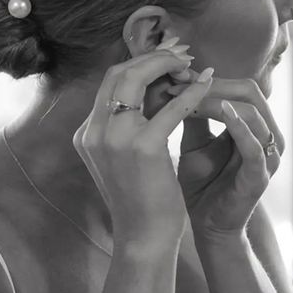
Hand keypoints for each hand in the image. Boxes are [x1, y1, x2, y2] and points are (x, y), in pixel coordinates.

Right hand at [72, 50, 214, 248]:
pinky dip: (190, 92)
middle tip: (180, 54)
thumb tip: (161, 85)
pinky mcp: (142, 146)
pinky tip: (206, 86)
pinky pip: (171, 107)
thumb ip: (136, 122)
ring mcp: (115, 138)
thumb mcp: (128, 156)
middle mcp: (94, 131)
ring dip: (167, 67)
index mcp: (87, 134)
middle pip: (118, 73)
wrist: (143, 238)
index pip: (110, 83)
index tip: (165, 61)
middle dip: (151, 58)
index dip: (138, 65)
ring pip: (137, 79)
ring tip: (191, 65)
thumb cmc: (142, 199)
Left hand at [162, 69, 284, 239]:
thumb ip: (190, 113)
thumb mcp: (193, 141)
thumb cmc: (202, 183)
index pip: (238, 86)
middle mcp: (267, 135)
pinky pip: (255, 147)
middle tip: (180, 82)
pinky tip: (220, 112)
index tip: (176, 75)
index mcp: (253, 124)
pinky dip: (239, 127)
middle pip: (250, 91)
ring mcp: (268, 155)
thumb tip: (173, 80)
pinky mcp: (260, 176)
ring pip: (253, 113)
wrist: (205, 225)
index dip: (208, 78)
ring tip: (188, 97)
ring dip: (218, 101)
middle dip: (213, 84)